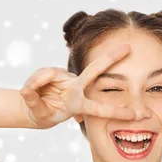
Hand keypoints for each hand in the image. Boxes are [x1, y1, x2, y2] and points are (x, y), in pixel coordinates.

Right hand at [19, 43, 135, 129]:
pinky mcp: (54, 72)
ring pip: (50, 74)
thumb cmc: (44, 114)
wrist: (35, 107)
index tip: (134, 115)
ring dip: (37, 83)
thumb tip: (27, 91)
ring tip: (30, 93)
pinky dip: (34, 82)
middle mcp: (77, 87)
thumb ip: (35, 103)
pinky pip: (42, 74)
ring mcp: (66, 78)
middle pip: (94, 70)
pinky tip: (30, 89)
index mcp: (80, 104)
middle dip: (110, 58)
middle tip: (128, 47)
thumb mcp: (40, 114)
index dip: (116, 111)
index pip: (100, 108)